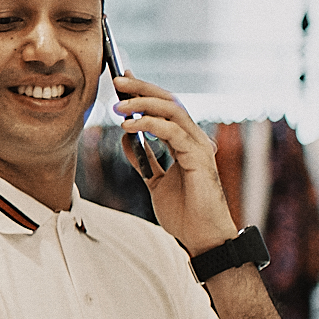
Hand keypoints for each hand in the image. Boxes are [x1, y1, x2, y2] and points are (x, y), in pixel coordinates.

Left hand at [111, 74, 236, 255]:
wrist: (201, 238)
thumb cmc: (184, 213)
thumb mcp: (155, 182)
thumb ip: (144, 159)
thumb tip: (127, 138)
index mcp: (186, 142)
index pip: (165, 108)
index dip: (144, 91)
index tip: (122, 80)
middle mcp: (195, 140)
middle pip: (169, 102)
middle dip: (142, 89)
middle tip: (117, 81)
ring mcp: (200, 147)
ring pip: (172, 111)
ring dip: (143, 104)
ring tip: (118, 106)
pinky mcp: (199, 158)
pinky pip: (173, 132)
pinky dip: (150, 125)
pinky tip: (129, 126)